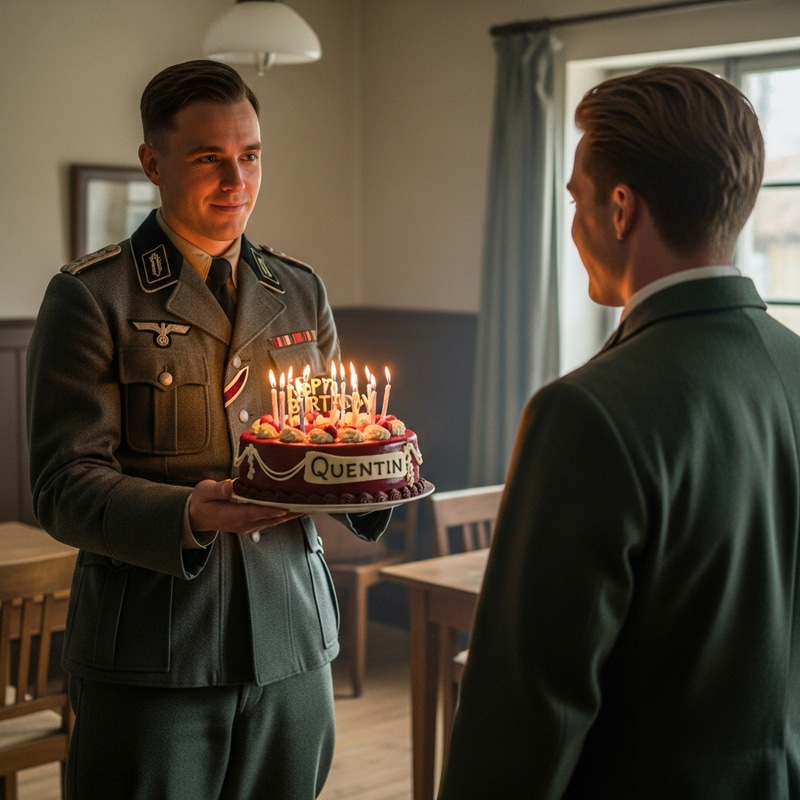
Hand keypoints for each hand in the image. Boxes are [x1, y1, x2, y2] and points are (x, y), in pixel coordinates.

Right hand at [188, 479, 302, 535]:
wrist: (196, 516)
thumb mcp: (205, 492)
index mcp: (232, 516)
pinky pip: (272, 519)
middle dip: (290, 511)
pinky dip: (285, 513)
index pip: (255, 513)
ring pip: (275, 520)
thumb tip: (231, 486)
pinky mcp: (253, 523)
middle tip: (309, 503)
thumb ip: (218, 489)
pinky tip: (296, 507)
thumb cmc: (202, 501)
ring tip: (309, 504)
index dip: (272, 510)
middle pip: (271, 518)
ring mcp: (250, 525)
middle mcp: (244, 523)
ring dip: (292, 514)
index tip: (287, 506)